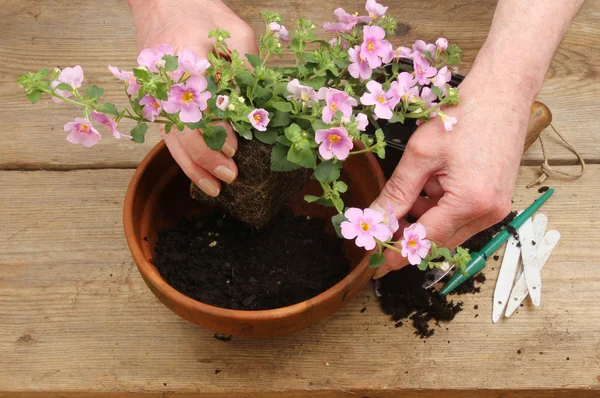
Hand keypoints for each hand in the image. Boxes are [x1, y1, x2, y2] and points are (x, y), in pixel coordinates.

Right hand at [128, 0, 257, 195]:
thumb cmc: (200, 12)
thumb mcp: (235, 32)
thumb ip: (245, 68)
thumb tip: (253, 110)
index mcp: (185, 61)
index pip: (201, 108)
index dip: (218, 134)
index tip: (236, 150)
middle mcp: (164, 82)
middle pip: (182, 131)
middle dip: (206, 159)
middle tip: (231, 177)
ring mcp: (155, 93)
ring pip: (171, 139)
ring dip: (192, 166)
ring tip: (213, 189)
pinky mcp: (154, 99)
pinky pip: (167, 134)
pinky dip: (182, 156)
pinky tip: (197, 172)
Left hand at [372, 69, 534, 278]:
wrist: (502, 91)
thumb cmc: (463, 115)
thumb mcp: (420, 155)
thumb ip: (396, 193)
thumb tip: (375, 219)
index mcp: (470, 203)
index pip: (425, 241)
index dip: (397, 253)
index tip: (375, 266)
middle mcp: (488, 213)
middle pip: (438, 239)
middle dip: (408, 234)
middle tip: (381, 224)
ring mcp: (495, 207)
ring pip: (448, 229)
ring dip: (423, 218)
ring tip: (407, 192)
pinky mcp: (495, 199)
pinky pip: (460, 216)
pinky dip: (439, 207)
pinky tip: (428, 185)